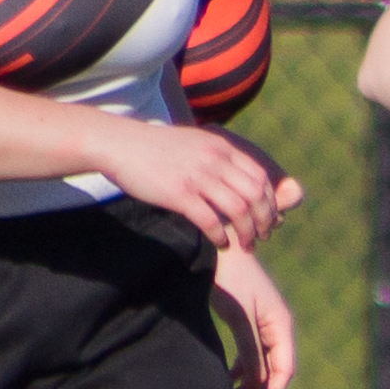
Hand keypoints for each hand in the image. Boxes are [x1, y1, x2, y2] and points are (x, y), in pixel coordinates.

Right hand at [100, 118, 302, 251]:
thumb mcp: (195, 143)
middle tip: (263, 236)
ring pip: (239, 210)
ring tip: (246, 245)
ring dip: (247, 232)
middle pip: (256, 196)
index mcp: (222, 148)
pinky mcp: (178, 193)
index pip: (261, 177)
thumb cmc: (155, 147)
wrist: (119, 144)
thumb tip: (236, 175)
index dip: (270, 202)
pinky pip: (210, 220)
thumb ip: (218, 157)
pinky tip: (222, 244)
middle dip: (265, 220)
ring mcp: (197, 177)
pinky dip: (221, 236)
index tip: (269, 218)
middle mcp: (215, 161)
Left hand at [210, 246, 298, 388]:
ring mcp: (264, 325)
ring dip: (249, 385)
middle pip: (275, 371)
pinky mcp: (250, 321)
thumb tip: (258, 382)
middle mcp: (277, 328)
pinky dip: (242, 370)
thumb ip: (250, 349)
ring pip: (262, 365)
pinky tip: (228, 380)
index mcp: (281, 327)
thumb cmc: (230, 279)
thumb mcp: (239, 316)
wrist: (221, 248)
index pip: (284, 371)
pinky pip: (252, 354)